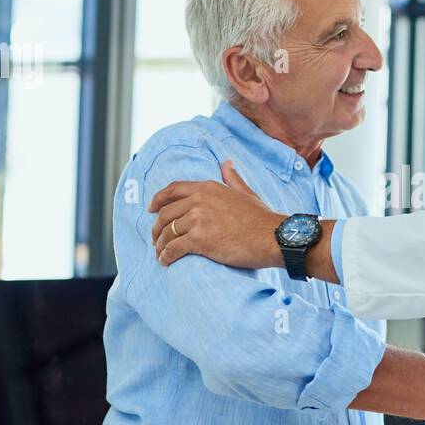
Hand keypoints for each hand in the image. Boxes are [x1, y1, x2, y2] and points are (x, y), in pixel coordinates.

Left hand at [150, 161, 282, 268]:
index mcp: (208, 188)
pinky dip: (165, 256)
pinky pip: (173, 248)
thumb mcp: (245, 193)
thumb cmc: (261, 219)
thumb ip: (232, 178)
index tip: (151, 209)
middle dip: (157, 228)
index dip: (158, 200)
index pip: (173, 190)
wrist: (273, 237)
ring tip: (160, 254)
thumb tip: (227, 163)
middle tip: (156, 239)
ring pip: (167, 232)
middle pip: (166, 213)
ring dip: (160, 245)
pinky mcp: (199, 239)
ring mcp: (198, 219)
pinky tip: (165, 262)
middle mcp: (199, 200)